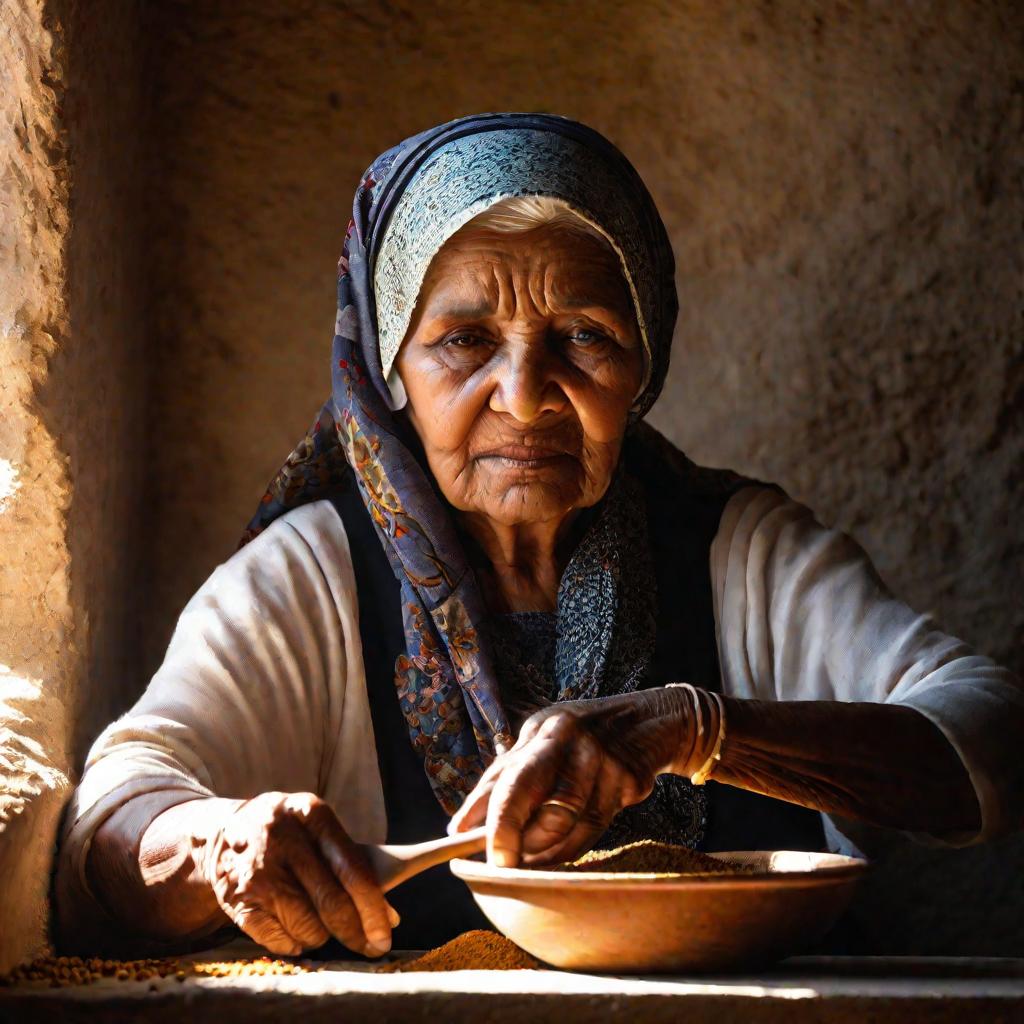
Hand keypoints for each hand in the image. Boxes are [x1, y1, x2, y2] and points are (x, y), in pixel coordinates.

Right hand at [195, 792, 398, 956]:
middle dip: (355, 932)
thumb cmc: (291, 833)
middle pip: (331, 902)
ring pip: (307, 927)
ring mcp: (258, 871)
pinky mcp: (238, 900)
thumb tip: (389, 917)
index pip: (352, 869)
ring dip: (322, 936)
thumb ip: (353, 864)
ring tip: (321, 925)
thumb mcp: (319, 829)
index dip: (372, 908)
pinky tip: (294, 929)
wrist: (225, 830)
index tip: (385, 935)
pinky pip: (279, 941)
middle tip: (371, 948)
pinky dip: (294, 943)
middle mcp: (283, 839)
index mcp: (312, 814)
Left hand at [448, 686, 716, 867]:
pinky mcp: (629, 781)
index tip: (473, 849)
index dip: (491, 817)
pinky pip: (597, 826)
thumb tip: (457, 829)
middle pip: (544, 797)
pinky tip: (558, 852)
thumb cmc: (576, 741)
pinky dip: (574, 846)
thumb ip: (499, 784)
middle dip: (519, 836)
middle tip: (504, 862)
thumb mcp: (537, 747)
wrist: (649, 722)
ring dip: (547, 850)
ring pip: (572, 822)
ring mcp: (604, 760)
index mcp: (544, 730)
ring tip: (530, 860)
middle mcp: (573, 740)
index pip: (510, 777)